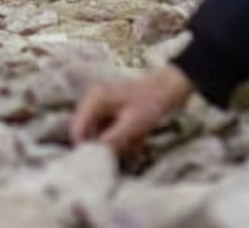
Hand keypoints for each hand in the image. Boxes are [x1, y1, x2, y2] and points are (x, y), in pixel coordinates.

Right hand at [70, 65, 192, 154]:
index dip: (86, 149)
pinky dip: (122, 139)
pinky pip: (110, 133)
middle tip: (127, 147)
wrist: (171, 86)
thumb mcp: (133, 124)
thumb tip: (93, 157)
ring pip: (100, 136)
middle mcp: (93, 102)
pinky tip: (138, 136)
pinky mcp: (112, 113)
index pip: (77, 131)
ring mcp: (102, 106)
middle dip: (105, 146)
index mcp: (94, 100)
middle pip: (88, 135)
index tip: (103, 162)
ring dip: (117, 144)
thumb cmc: (152, 101)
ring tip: (136, 139)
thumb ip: (111, 141)